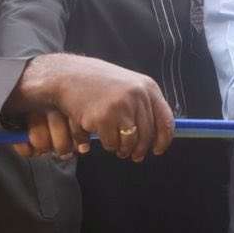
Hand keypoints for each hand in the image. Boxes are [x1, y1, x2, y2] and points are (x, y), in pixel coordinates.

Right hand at [11, 55, 174, 162]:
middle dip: (140, 149)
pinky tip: (102, 137)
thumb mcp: (127, 85)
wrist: (67, 76)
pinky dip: (108, 145)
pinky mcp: (104, 117)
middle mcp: (138, 95)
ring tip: (117, 147)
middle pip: (147, 135)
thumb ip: (143, 103)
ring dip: (124, 149)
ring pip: (130, 142)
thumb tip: (157, 133)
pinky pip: (112, 143)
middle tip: (134, 156)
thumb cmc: (97, 83)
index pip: (166, 120)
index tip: (158, 150)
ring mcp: (121, 106)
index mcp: (148, 87)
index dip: (164, 139)